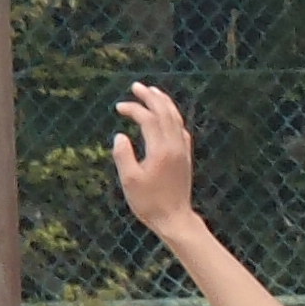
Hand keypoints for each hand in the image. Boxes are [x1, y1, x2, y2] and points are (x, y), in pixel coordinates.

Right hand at [112, 82, 201, 241]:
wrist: (175, 219)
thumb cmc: (149, 203)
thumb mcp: (129, 180)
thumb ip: (123, 155)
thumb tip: (120, 135)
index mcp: (161, 150)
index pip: (148, 119)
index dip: (134, 109)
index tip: (119, 107)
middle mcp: (175, 146)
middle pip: (165, 112)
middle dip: (151, 97)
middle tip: (137, 86)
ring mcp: (183, 151)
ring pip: (176, 119)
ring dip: (164, 103)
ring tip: (153, 92)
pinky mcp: (185, 158)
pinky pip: (181, 130)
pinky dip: (173, 118)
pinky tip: (168, 117)